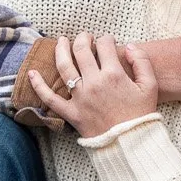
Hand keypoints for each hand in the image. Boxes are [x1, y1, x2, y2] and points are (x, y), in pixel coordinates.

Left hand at [28, 32, 158, 137]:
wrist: (131, 143)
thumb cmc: (141, 115)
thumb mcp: (150, 86)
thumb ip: (142, 62)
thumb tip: (129, 45)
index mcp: (114, 74)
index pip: (105, 46)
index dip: (106, 39)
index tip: (108, 41)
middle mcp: (94, 82)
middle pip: (82, 50)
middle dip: (83, 39)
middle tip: (85, 37)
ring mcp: (80, 97)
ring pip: (64, 66)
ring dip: (60, 49)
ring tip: (61, 41)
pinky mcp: (71, 112)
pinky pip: (50, 98)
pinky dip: (38, 85)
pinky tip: (31, 73)